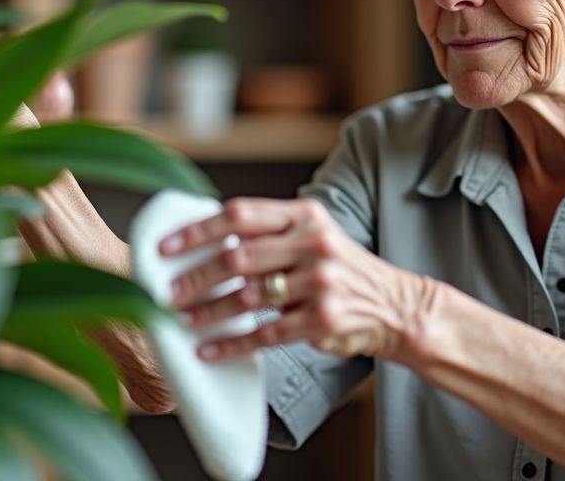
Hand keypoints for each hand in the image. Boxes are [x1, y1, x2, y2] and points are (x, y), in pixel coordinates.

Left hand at [163, 198, 432, 362]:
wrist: (396, 307)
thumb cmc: (345, 272)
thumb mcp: (316, 237)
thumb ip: (272, 233)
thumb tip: (208, 239)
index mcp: (306, 216)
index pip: (241, 214)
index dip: (199, 230)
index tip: (167, 247)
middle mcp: (313, 244)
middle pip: (239, 256)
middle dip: (197, 276)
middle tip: (168, 291)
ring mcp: (320, 282)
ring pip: (248, 297)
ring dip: (208, 312)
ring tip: (182, 320)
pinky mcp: (321, 320)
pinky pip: (265, 334)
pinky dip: (232, 344)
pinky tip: (209, 350)